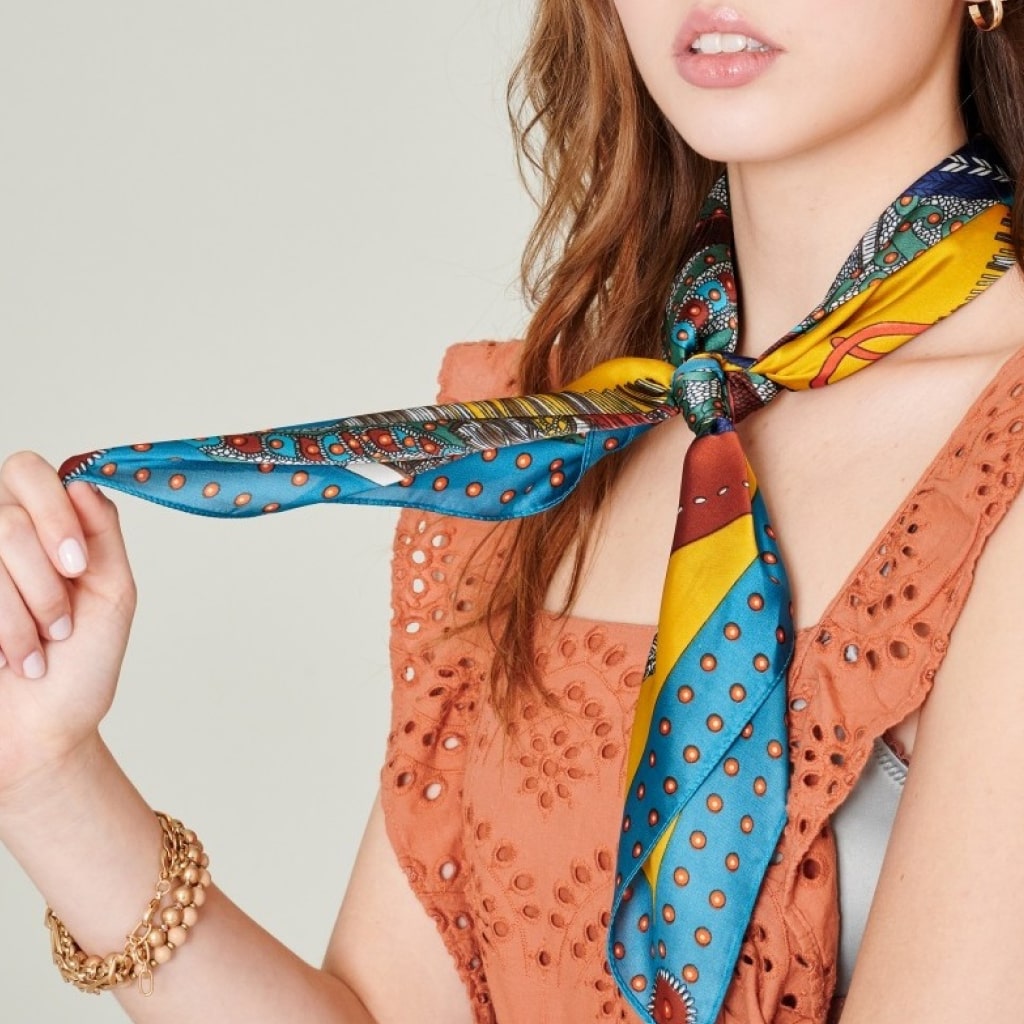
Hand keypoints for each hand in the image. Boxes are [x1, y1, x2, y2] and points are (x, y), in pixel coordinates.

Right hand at [0, 452, 135, 805]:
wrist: (41, 734)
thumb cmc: (79, 668)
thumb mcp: (112, 593)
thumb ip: (103, 534)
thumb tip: (83, 482)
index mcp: (40, 526)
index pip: (26, 471)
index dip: (53, 514)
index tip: (78, 566)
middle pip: (7, 516)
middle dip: (44, 578)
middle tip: (62, 623)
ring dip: (24, 611)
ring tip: (40, 646)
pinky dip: (2, 630)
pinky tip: (10, 658)